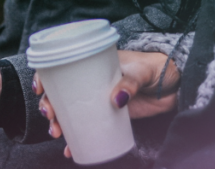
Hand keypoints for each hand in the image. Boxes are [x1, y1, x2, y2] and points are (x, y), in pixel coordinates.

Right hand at [35, 50, 180, 157]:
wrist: (174, 83)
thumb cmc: (155, 68)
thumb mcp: (140, 71)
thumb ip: (129, 83)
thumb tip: (116, 100)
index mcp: (93, 64)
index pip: (62, 67)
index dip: (46, 76)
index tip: (40, 88)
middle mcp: (91, 82)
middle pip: (61, 93)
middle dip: (50, 106)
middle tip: (51, 117)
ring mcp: (99, 100)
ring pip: (70, 113)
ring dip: (59, 125)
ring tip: (58, 134)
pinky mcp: (110, 116)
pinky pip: (88, 128)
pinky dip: (78, 140)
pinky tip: (71, 149)